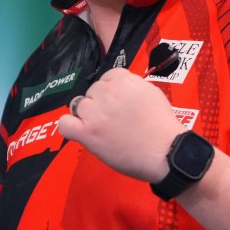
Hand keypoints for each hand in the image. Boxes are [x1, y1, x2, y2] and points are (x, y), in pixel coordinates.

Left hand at [58, 67, 182, 182]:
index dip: (112, 91)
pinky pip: (65, 123)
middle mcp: (108, 93)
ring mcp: (96, 113)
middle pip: (93, 90)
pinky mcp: (88, 132)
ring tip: (104, 128)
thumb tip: (117, 86)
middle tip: (115, 119)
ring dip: (89, 115)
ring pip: (79, 105)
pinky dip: (70, 125)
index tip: (119, 104)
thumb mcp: (152, 92)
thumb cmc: (162, 126)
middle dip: (101, 103)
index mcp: (124, 81)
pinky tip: (81, 130)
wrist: (165, 153)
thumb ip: (132, 85)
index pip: (108, 76)